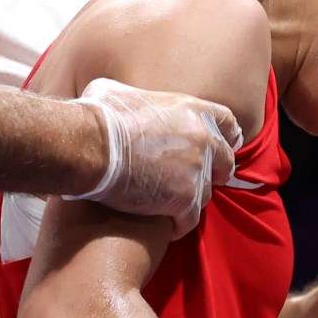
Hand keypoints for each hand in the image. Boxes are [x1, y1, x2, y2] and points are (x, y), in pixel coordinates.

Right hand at [68, 78, 242, 235]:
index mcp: (192, 110)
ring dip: (191, 200)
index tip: (224, 146)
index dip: (226, 137)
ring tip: (170, 204)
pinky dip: (178, 225)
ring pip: (206, 194)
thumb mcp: (119, 92)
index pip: (228, 123)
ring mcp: (196, 171)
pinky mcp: (184, 200)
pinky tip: (166, 226)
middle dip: (214, 172)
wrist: (89, 146)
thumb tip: (121, 98)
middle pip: (225, 162)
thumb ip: (136, 97)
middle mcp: (203, 139)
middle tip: (195, 181)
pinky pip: (189, 220)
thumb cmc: (97, 116)